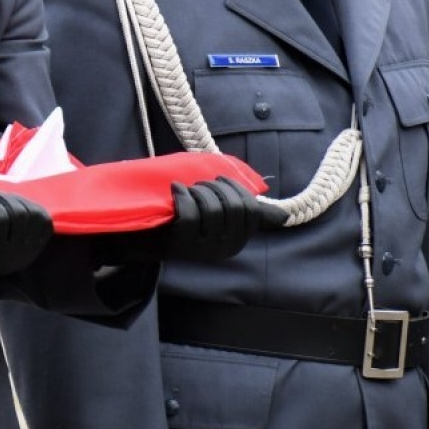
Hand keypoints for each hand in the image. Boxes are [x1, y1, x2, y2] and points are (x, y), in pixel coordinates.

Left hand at [96, 177, 264, 263]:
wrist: (146, 238)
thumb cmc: (185, 221)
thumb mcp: (219, 218)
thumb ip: (246, 213)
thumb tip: (283, 217)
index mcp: (237, 239)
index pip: (250, 209)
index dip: (236, 188)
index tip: (219, 179)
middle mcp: (224, 248)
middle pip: (232, 207)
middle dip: (216, 187)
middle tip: (200, 184)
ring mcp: (202, 249)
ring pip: (211, 210)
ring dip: (198, 191)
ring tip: (187, 189)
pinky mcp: (181, 245)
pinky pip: (189, 215)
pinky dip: (182, 196)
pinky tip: (175, 190)